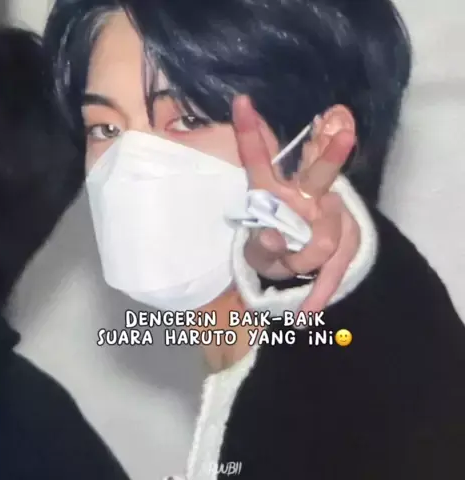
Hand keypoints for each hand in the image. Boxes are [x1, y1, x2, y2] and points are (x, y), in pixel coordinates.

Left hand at [232, 95, 359, 312]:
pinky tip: (307, 314)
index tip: (240, 103)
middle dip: (330, 154)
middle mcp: (310, 197)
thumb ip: (261, 232)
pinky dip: (318, 292)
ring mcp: (330, 221)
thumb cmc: (275, 239)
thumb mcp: (259, 235)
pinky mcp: (342, 249)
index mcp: (278, 190)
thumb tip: (268, 223)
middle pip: (320, 176)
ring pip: (319, 242)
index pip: (262, 161)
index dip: (250, 134)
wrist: (308, 260)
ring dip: (297, 262)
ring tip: (287, 269)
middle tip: (342, 129)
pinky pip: (330, 273)